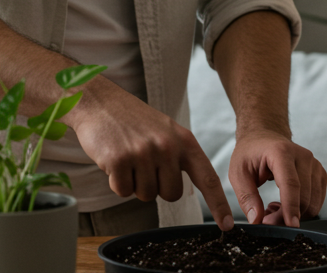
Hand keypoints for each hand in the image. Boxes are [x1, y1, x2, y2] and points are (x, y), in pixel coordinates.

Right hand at [68, 82, 235, 229]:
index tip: (227, 225)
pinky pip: (122, 192)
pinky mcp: (119, 160)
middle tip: (144, 163)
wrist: (99, 101)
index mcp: (184, 140)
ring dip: (134, 183)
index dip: (218, 204)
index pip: (208, 177)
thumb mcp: (165, 130)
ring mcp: (143, 153)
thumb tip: (180, 190)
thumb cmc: (133, 120)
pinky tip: (114, 159)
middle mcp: (167, 146)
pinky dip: (116, 182)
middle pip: (172, 195)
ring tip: (128, 156)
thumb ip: (178, 155)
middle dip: (157, 187)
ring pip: (146, 195)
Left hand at [228, 129, 326, 226]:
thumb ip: (246, 197)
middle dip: (287, 216)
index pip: (291, 184)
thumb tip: (256, 220)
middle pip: (303, 197)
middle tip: (267, 219)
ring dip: (295, 214)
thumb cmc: (250, 153)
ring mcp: (314, 164)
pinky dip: (303, 209)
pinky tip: (286, 203)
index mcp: (281, 152)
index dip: (291, 207)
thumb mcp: (238, 173)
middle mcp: (303, 156)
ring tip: (275, 208)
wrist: (264, 137)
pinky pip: (317, 201)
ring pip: (313, 202)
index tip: (291, 225)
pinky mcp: (319, 173)